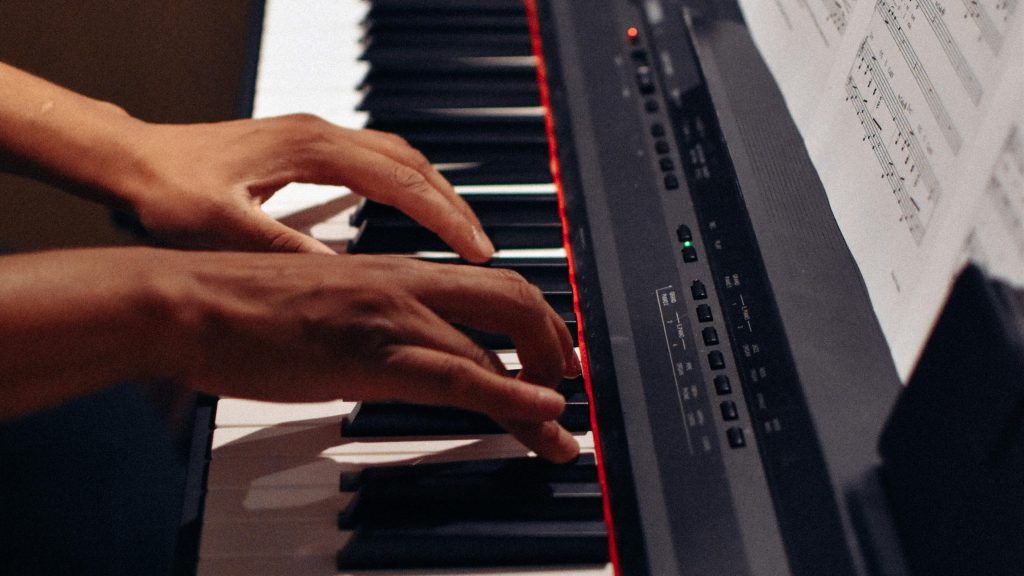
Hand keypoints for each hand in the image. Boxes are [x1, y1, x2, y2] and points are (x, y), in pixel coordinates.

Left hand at [117, 114, 494, 259]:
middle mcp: (322, 135)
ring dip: (434, 193)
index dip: (445, 218)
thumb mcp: (228, 230)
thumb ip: (288, 251)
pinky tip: (410, 212)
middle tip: (484, 247)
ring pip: (398, 158)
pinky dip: (406, 187)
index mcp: (312, 149)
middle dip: (453, 204)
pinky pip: (376, 161)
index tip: (479, 249)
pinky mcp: (305, 149)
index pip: (401, 181)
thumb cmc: (168, 190)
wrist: (130, 161)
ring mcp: (314, 138)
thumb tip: (349, 278)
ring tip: (460, 232)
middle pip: (413, 163)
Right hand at [175, 253, 579, 460]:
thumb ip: (371, 322)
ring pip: (496, 345)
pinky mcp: (371, 356)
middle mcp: (406, 284)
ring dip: (541, 391)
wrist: (187, 302)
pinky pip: (460, 376)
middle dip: (556, 344)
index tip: (550, 356)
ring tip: (559, 432)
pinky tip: (538, 415)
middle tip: (569, 386)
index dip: (534, 321)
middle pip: (514, 300)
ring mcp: (392, 318)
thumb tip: (398, 351)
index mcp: (395, 271)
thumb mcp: (326, 307)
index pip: (489, 286)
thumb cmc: (242, 307)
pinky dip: (510, 397)